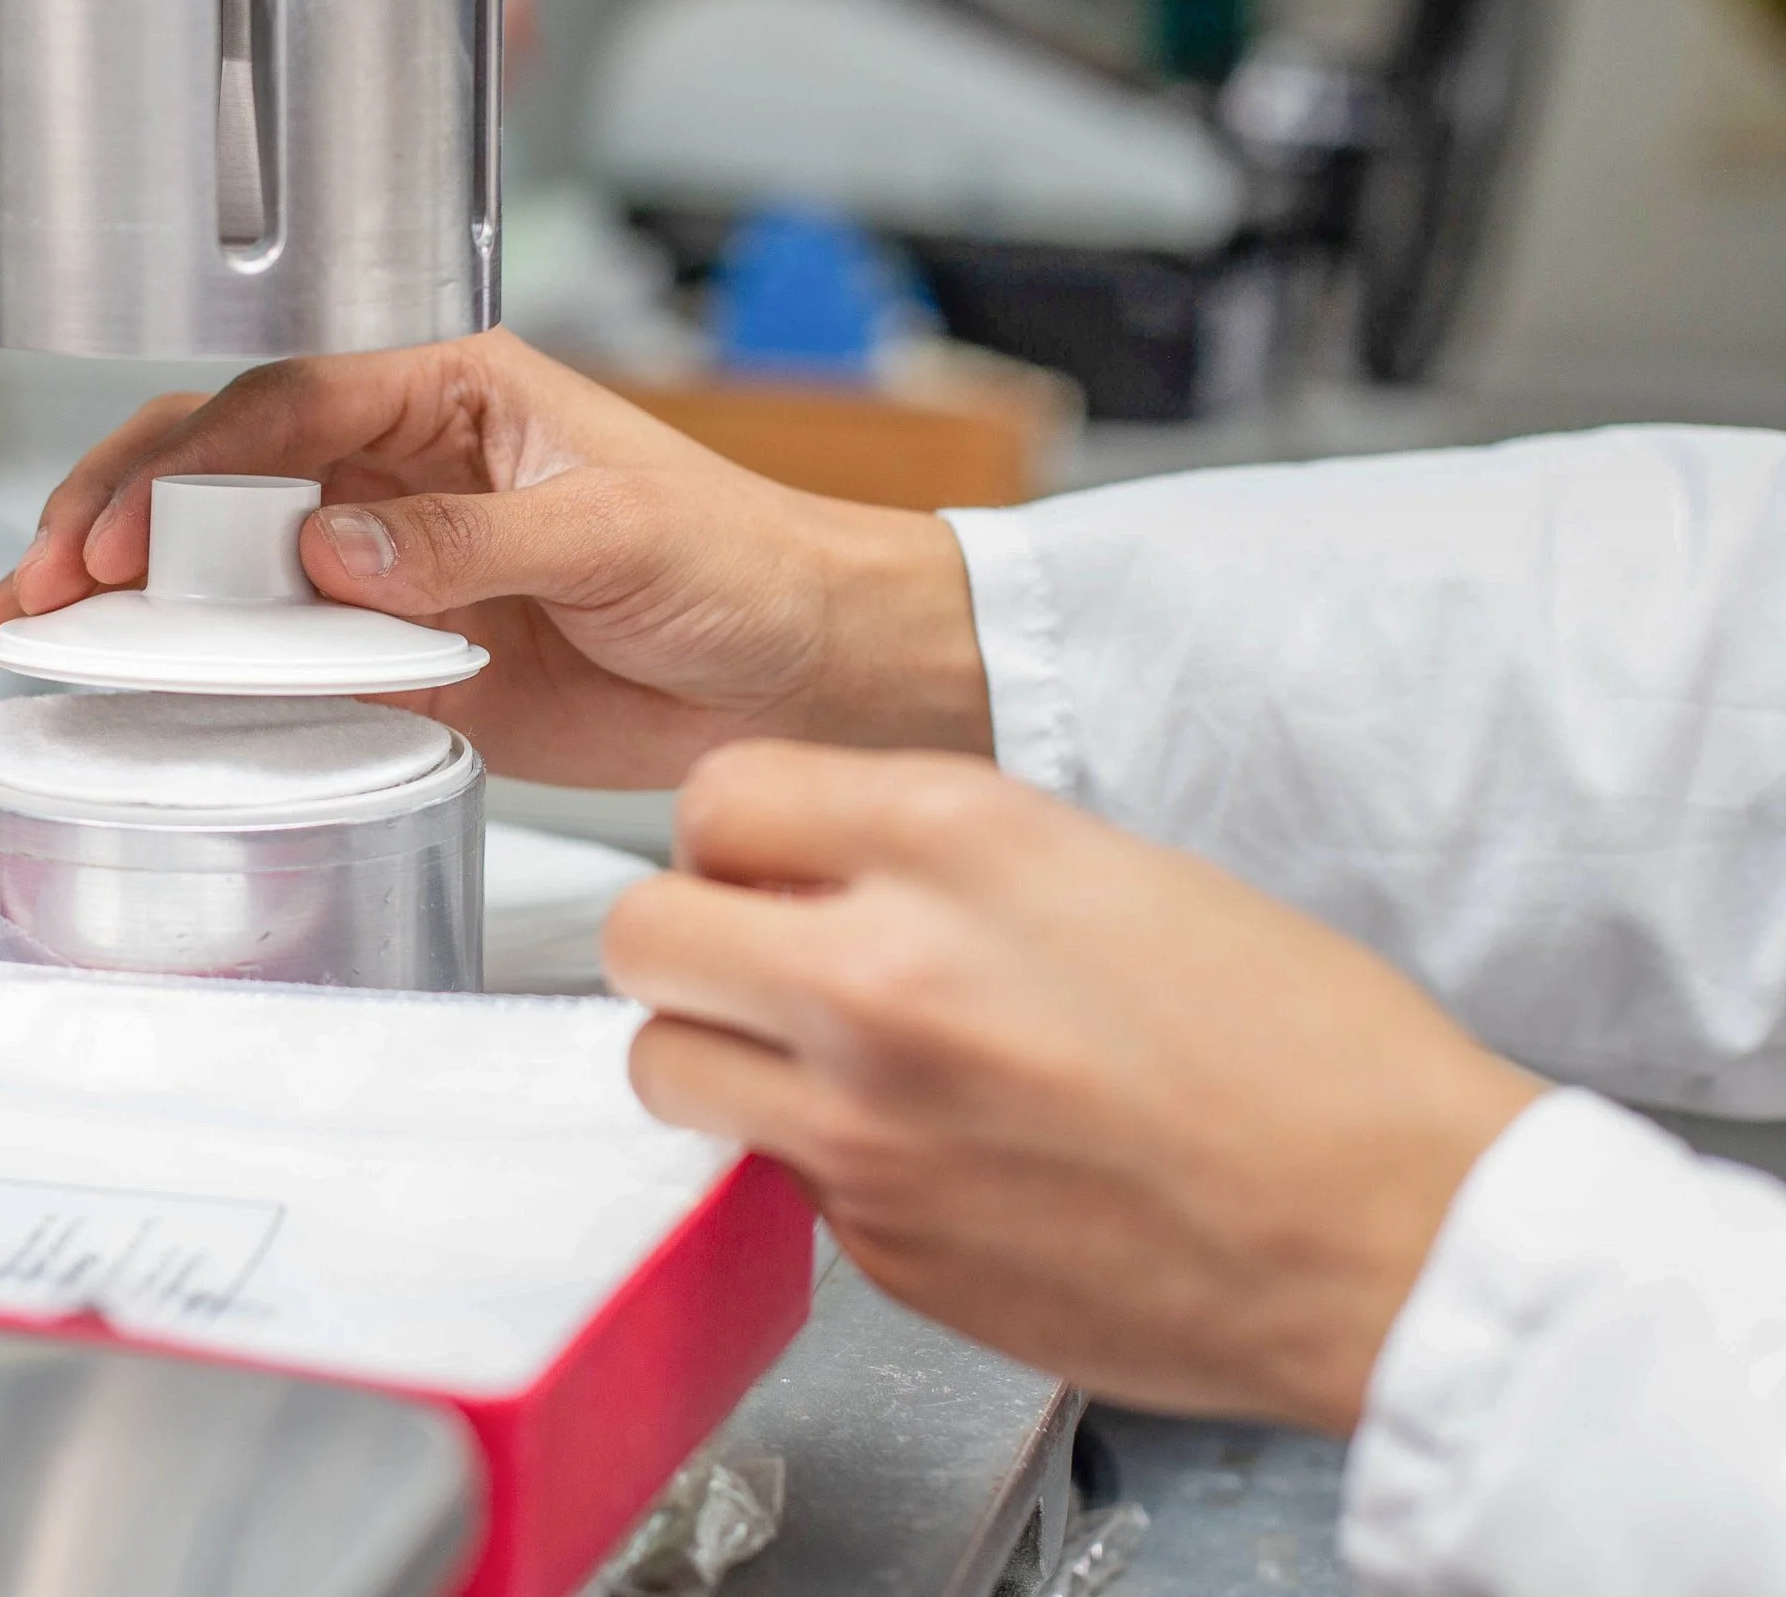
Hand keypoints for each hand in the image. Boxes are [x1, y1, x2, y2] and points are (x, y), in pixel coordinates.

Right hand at [0, 331, 989, 787]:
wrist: (806, 669)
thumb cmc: (741, 556)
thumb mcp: (610, 530)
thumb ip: (466, 541)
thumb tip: (332, 553)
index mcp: (445, 390)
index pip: (278, 408)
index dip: (185, 470)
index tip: (121, 537)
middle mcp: (398, 471)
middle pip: (217, 482)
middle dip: (110, 527)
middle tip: (31, 591)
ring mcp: (392, 569)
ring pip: (230, 577)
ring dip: (131, 611)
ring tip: (23, 641)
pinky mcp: (407, 663)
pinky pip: (289, 668)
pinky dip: (211, 685)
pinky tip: (135, 699)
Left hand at [604, 741, 1543, 1432]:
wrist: (1399, 1233)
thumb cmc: (1302, 1048)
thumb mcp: (1107, 866)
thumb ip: (932, 857)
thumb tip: (817, 874)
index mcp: (953, 842)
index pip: (716, 798)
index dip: (731, 836)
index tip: (759, 865)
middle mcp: (883, 973)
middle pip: (644, 932)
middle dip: (684, 940)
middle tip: (744, 960)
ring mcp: (867, 1125)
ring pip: (661, 1067)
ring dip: (711, 1056)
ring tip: (795, 1061)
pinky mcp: (880, 1246)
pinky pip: (770, 1177)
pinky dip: (810, 1160)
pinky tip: (912, 1151)